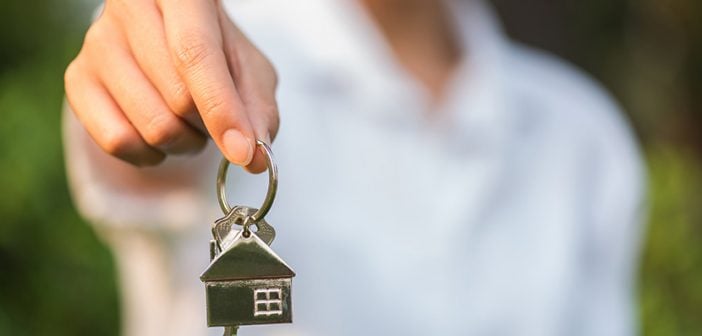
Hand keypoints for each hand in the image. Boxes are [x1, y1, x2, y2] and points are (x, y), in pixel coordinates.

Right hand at [64, 0, 278, 172]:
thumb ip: (256, 109)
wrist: (169, 34)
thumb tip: (256, 159)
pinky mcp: (77, 78)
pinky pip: (117, 141)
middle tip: (212, 118)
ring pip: (151, 125)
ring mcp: (97, 43)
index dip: (221, 108)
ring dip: (184, 142)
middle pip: (177, 98)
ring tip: (188, 122)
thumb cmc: (215, 49)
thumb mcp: (248, 69)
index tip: (243, 151)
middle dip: (208, 126)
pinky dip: (149, 154)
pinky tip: (157, 137)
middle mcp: (129, 8)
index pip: (195, 54)